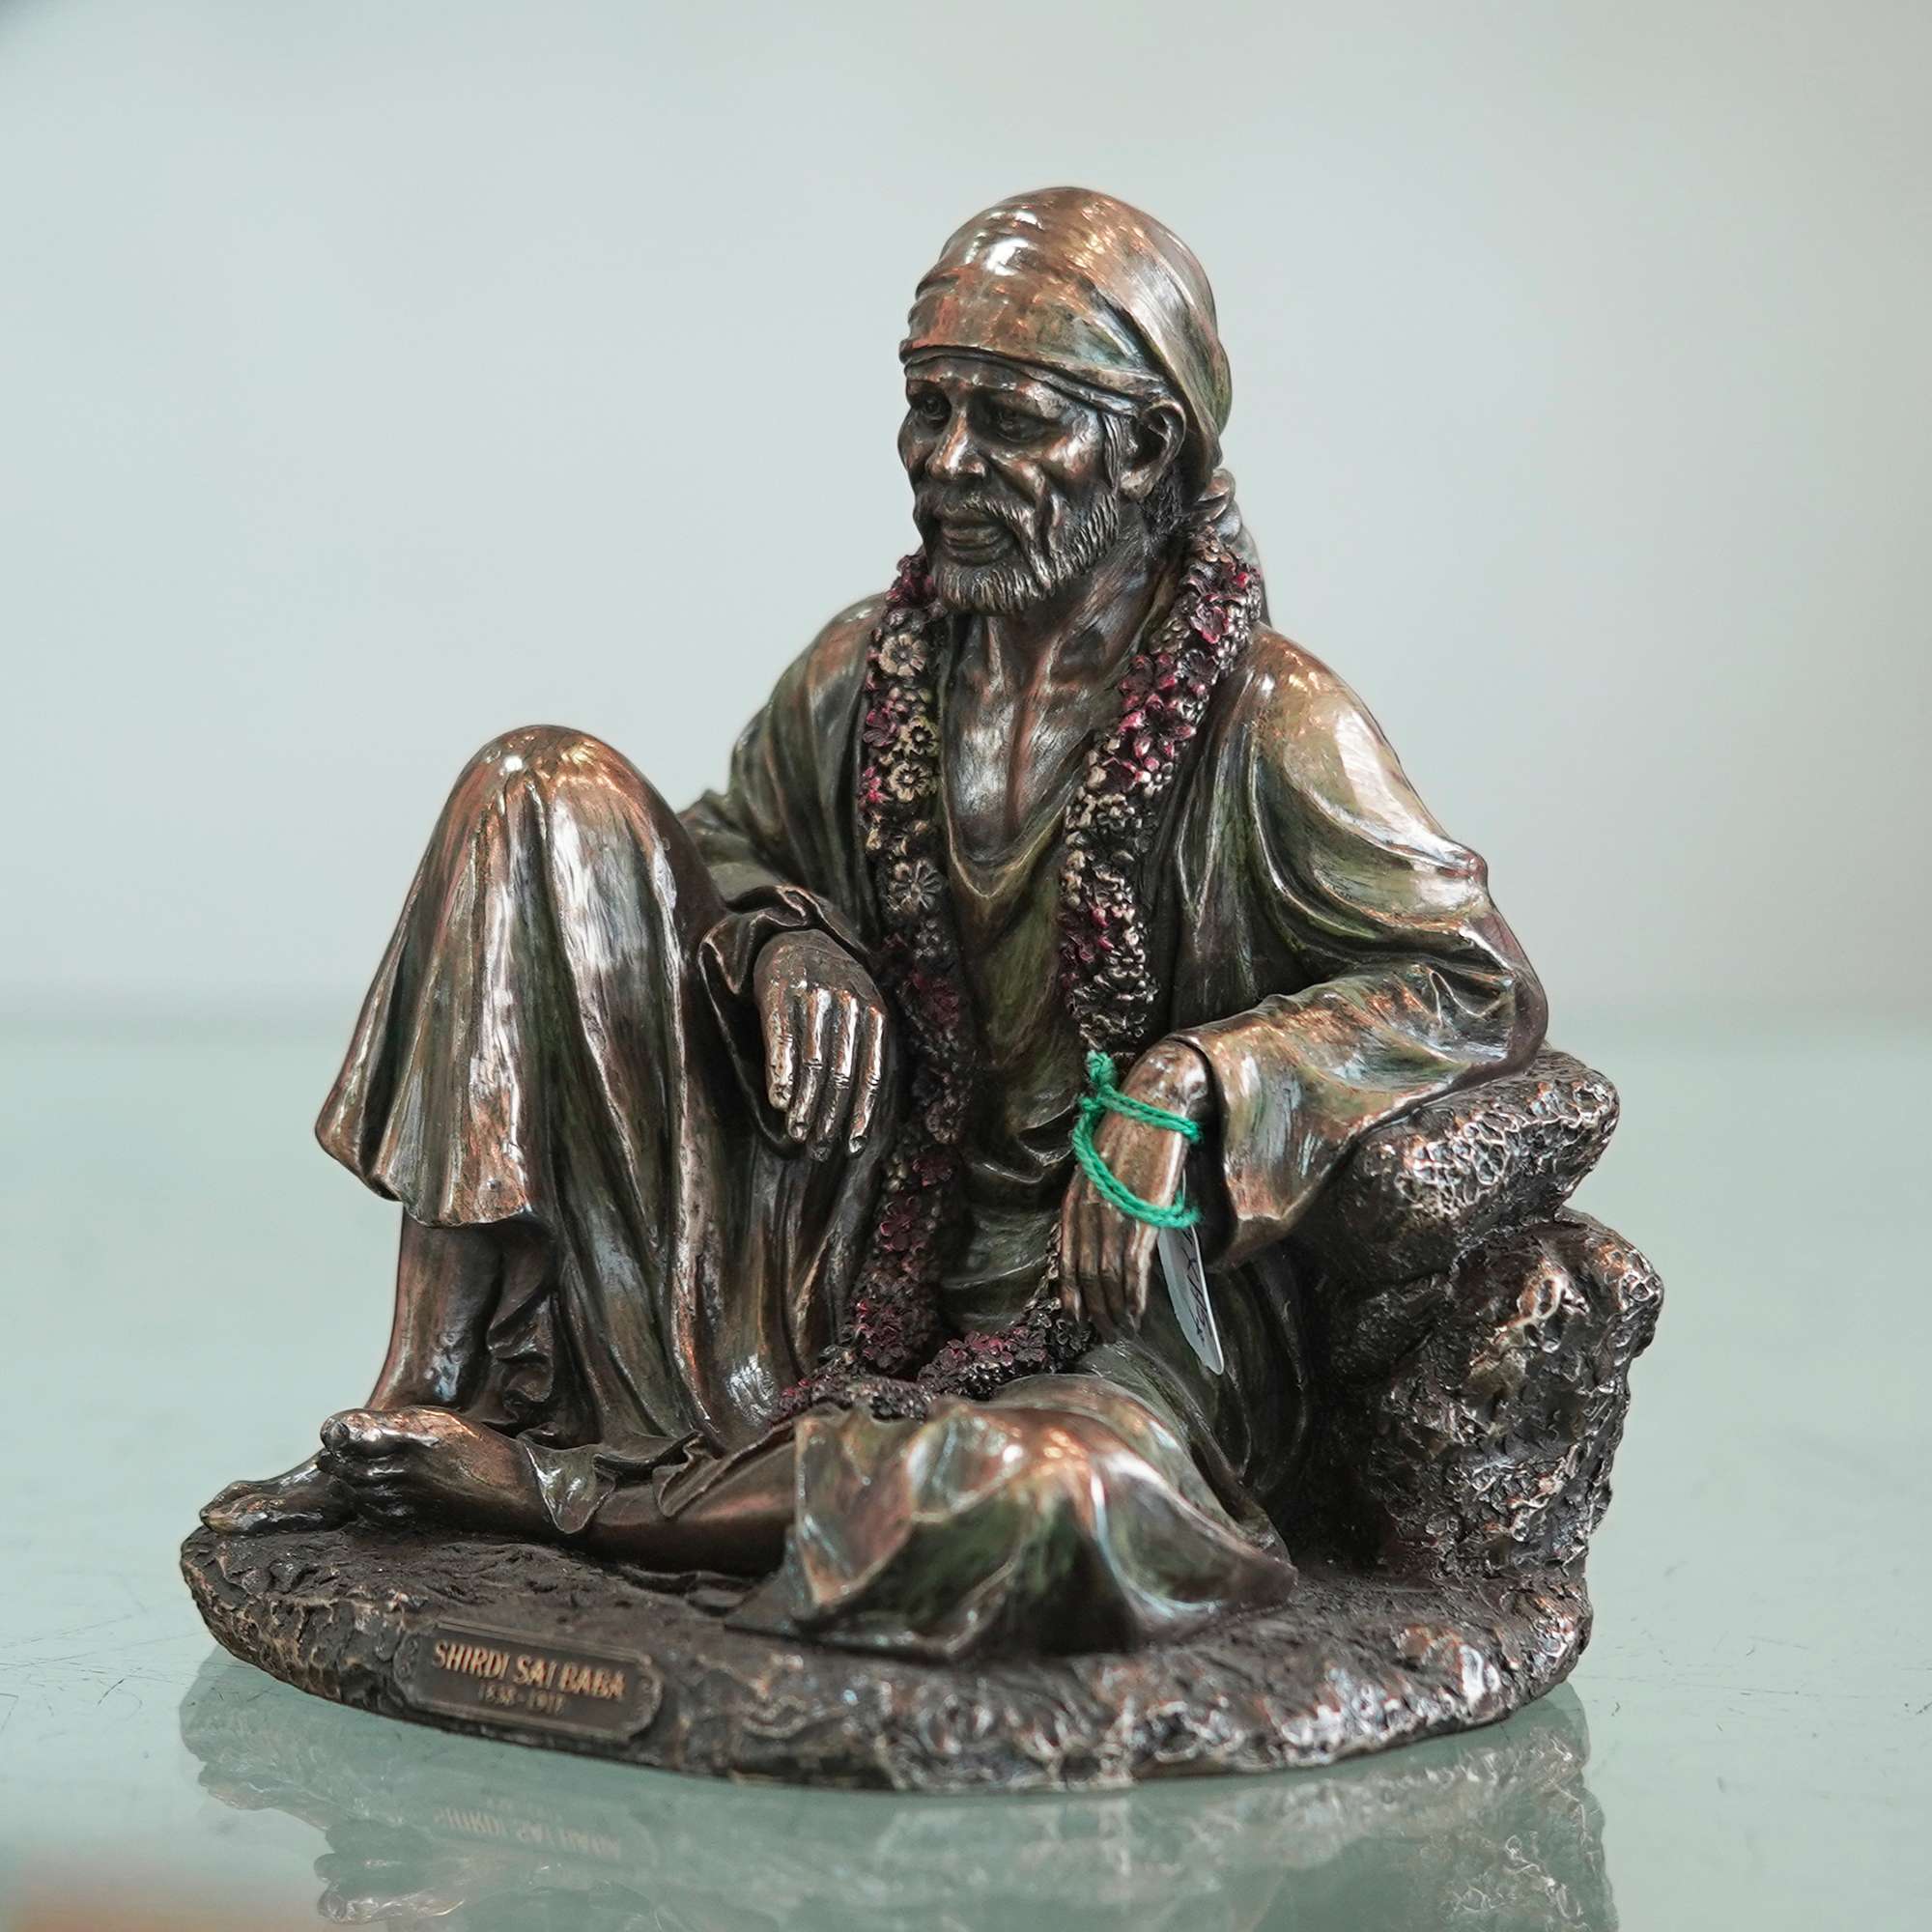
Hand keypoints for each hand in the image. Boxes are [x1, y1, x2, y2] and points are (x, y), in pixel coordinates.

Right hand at [754, 929, 889, 1157]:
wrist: (795, 938)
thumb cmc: (831, 992)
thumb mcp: (859, 1013)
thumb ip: (863, 1053)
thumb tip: (860, 1117)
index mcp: (875, 1013)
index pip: (871, 1074)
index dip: (861, 1114)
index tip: (850, 1148)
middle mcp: (849, 1002)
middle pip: (840, 1074)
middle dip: (829, 1116)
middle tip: (818, 1149)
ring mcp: (815, 993)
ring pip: (812, 1062)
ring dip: (803, 1104)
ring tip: (796, 1132)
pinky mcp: (781, 988)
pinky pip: (782, 1039)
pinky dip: (780, 1074)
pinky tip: (778, 1102)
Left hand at [1059, 1040, 1212, 1339]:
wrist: (1154, 1105)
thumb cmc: (1131, 1134)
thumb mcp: (1100, 1169)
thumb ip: (1094, 1203)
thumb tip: (1101, 1239)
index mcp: (1074, 1200)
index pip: (1067, 1260)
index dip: (1072, 1294)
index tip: (1076, 1320)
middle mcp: (1088, 1210)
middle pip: (1088, 1275)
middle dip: (1096, 1310)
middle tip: (1107, 1333)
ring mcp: (1114, 1214)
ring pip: (1109, 1277)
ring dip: (1116, 1310)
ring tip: (1124, 1330)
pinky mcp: (1143, 1214)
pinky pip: (1134, 1267)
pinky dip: (1135, 1296)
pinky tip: (1139, 1312)